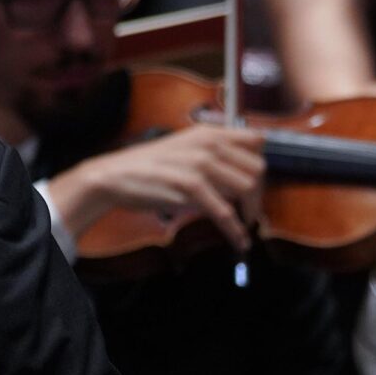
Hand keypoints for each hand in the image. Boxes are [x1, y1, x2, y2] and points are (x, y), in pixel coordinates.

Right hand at [47, 122, 267, 250]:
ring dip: (249, 213)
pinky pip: (225, 213)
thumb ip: (212, 153)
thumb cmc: (150, 167)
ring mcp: (201, 165)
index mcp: (209, 133)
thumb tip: (241, 171)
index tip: (256, 186)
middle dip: (258, 195)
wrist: (116, 175)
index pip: (257, 141)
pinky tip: (239, 242)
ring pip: (247, 190)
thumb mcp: (184, 148)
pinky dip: (235, 231)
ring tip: (243, 226)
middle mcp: (209, 144)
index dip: (259, 166)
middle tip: (249, 211)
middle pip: (257, 169)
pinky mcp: (191, 187)